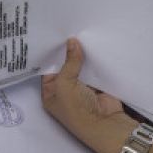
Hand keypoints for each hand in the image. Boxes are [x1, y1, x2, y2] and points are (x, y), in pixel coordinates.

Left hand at [42, 38, 136, 152]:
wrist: (104, 124)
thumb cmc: (76, 108)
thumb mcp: (65, 83)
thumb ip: (69, 61)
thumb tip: (72, 41)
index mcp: (50, 93)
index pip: (48, 69)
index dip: (51, 54)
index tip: (53, 35)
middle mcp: (63, 90)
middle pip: (64, 66)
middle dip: (67, 52)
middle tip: (66, 29)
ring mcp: (80, 88)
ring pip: (79, 67)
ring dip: (81, 54)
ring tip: (80, 32)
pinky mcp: (96, 85)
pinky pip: (93, 69)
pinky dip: (93, 59)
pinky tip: (92, 43)